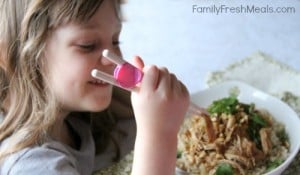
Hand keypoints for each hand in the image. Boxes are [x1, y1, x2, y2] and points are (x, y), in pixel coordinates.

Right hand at [130, 56, 189, 174]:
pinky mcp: (186, 99)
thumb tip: (136, 56)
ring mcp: (177, 97)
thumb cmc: (144, 113)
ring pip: (172, 76)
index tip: (147, 75)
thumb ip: (136, 75)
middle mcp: (164, 95)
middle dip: (158, 74)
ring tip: (161, 93)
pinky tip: (169, 98)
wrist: (159, 133)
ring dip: (166, 81)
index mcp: (148, 94)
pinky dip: (174, 87)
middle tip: (155, 83)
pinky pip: (180, 83)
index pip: (152, 69)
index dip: (149, 71)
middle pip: (164, 70)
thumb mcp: (137, 95)